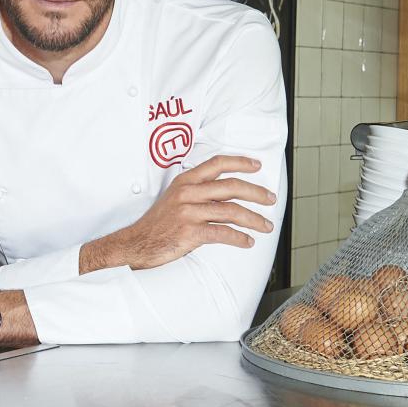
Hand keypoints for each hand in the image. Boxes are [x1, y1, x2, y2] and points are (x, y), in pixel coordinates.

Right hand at [82, 155, 274, 271]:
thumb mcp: (175, 198)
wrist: (137, 244)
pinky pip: (223, 233)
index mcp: (185, 181)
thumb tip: (226, 194)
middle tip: (270, 199)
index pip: (217, 164)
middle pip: (231, 187)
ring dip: (254, 219)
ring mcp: (189, 212)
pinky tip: (248, 242)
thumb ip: (197, 192)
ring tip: (266, 226)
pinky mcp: (190, 232)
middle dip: (256, 192)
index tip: (256, 165)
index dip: (239, 162)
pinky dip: (240, 238)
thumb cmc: (158, 223)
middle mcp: (188, 193)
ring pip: (232, 211)